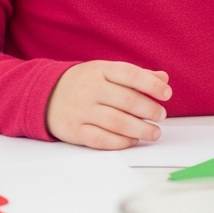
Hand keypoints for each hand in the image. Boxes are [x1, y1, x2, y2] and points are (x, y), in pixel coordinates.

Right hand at [46, 61, 171, 148]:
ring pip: (117, 122)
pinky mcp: (74, 131)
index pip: (131, 75)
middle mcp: (90, 89)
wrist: (46, 95)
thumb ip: (137, 76)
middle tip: (161, 116)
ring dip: (140, 129)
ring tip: (154, 132)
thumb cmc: (86, 83)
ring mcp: (81, 111)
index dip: (152, 85)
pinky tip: (133, 140)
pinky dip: (121, 142)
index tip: (167, 94)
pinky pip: (101, 139)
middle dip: (149, 110)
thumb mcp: (108, 72)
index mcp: (101, 70)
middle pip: (127, 101)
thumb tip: (164, 79)